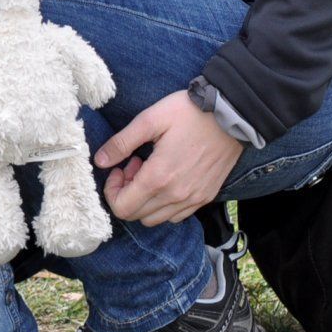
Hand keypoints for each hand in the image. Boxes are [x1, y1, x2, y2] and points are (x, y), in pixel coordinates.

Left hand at [94, 90, 244, 225]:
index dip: (112, 190)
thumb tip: (99, 161)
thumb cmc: (189, 113)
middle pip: (136, 215)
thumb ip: (121, 143)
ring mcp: (193, 200)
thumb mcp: (149, 119)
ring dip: (145, 199)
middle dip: (127, 192)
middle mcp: (176, 196)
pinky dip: (164, 204)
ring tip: (151, 170)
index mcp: (158, 178)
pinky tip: (168, 177)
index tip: (119, 167)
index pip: (122, 208)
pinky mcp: (205, 198)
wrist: (231, 115)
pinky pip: (176, 216)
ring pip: (155, 219)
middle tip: (135, 164)